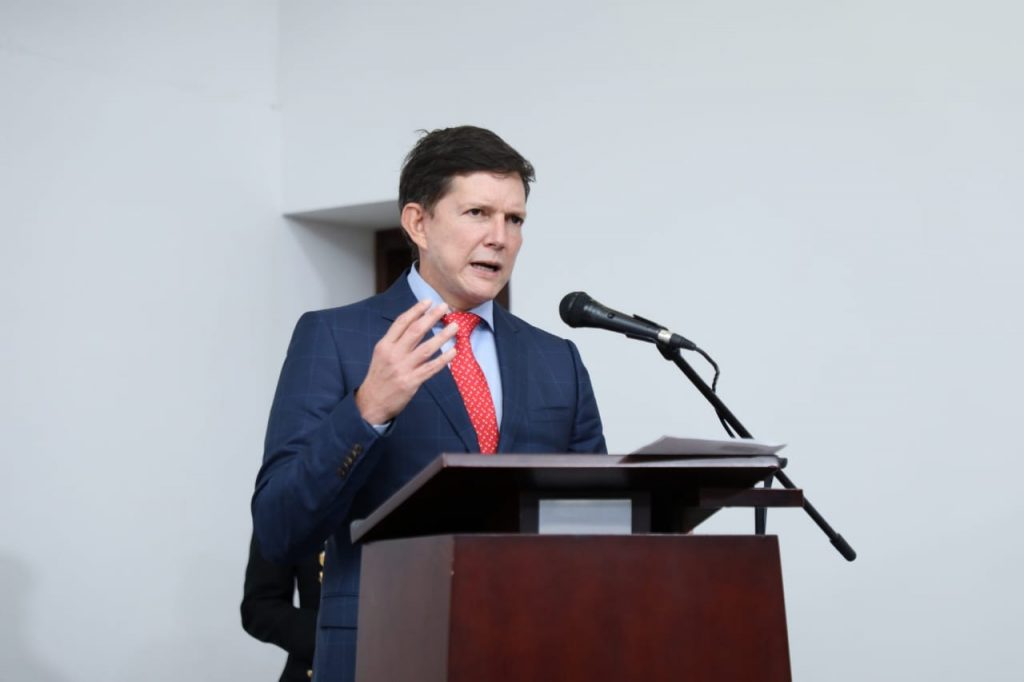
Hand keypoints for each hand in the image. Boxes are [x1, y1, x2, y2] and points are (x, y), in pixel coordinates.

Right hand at [355, 299, 458, 424]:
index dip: (415, 310)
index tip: (428, 301)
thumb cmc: (379, 377)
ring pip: (426, 348)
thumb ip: (395, 341)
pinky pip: (431, 368)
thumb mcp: (381, 355)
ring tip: (454, 327)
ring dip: (442, 336)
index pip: (401, 323)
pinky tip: (453, 351)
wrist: (371, 403)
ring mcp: (403, 368)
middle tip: (444, 307)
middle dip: (431, 317)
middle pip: (415, 331)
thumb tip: (415, 325)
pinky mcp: (411, 382)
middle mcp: (393, 354)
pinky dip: (443, 359)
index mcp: (384, 345)